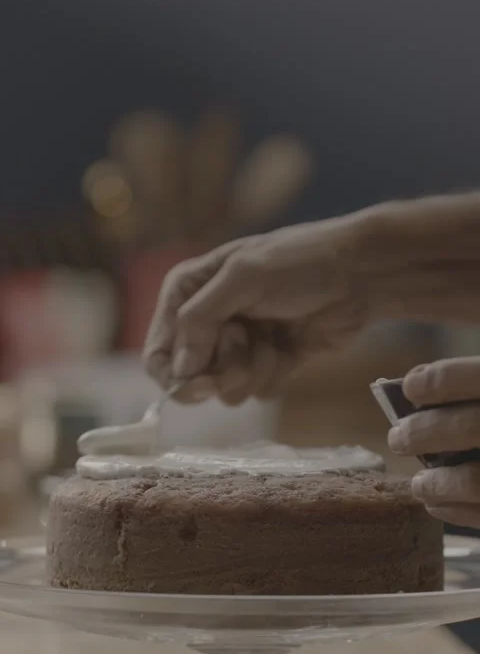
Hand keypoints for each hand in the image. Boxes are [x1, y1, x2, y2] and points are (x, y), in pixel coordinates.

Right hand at [143, 211, 377, 403]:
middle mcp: (208, 320)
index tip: (200, 386)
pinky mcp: (269, 362)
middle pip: (191, 376)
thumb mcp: (244, 276)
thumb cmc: (299, 263)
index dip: (174, 374)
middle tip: (248, 345)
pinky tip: (292, 348)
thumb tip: (181, 369)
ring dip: (252, 370)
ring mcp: (239, 344)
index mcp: (188, 291)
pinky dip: (275, 373)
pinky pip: (257, 390)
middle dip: (223, 367)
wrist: (360, 274)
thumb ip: (201, 318)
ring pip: (226, 388)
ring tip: (275, 340)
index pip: (159, 350)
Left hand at [388, 357, 479, 526]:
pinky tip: (439, 504)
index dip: (440, 380)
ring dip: (437, 483)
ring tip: (417, 484)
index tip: (409, 386)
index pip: (478, 376)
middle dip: (424, 433)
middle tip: (396, 438)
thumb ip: (473, 387)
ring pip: (475, 480)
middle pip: (470, 427)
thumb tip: (416, 389)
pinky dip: (456, 511)